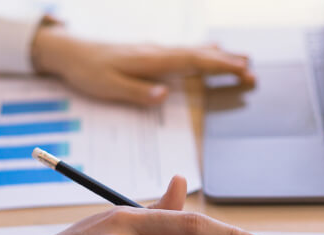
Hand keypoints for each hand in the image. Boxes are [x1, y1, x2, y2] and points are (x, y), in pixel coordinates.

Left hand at [31, 24, 254, 105]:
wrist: (71, 51)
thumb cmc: (88, 71)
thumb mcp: (109, 87)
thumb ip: (137, 92)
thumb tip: (163, 95)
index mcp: (151, 60)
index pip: (192, 61)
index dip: (218, 66)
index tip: (241, 70)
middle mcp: (157, 51)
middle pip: (199, 55)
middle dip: (228, 63)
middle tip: (253, 72)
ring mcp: (155, 50)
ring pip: (193, 51)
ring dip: (219, 57)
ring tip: (243, 60)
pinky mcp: (150, 53)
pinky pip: (184, 51)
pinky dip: (202, 53)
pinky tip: (210, 52)